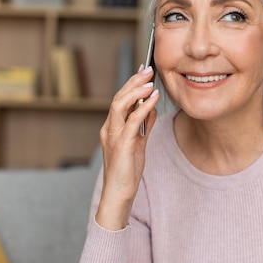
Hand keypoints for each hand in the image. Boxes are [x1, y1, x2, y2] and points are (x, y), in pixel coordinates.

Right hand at [96, 65, 159, 229]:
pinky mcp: (122, 145)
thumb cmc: (127, 171)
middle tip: (148, 69)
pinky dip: (143, 107)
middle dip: (134, 81)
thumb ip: (143, 126)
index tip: (143, 70)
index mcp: (112, 128)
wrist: (119, 194)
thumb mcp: (138, 144)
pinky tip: (153, 99)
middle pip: (118, 97)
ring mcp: (113, 136)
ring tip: (150, 80)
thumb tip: (151, 108)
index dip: (131, 83)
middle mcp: (109, 129)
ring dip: (136, 90)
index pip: (120, 99)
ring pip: (120, 105)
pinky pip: (132, 121)